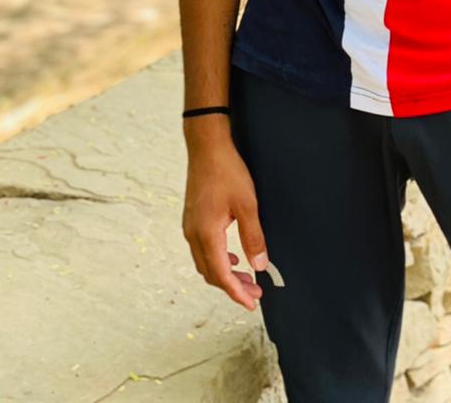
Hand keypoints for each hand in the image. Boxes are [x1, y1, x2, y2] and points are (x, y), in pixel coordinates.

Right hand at [182, 140, 268, 310]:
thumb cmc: (227, 172)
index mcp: (206, 234)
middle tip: (255, 293)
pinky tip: (233, 258)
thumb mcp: (247, 204)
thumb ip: (253, 237)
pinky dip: (218, 260)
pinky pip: (203, 250)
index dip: (236, 293)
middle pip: (211, 273)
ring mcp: (190, 227)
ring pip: (205, 263)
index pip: (221, 275)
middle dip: (233, 287)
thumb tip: (260, 266)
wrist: (207, 147)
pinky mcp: (192, 219)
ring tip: (247, 279)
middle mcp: (193, 235)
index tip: (252, 304)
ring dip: (225, 275)